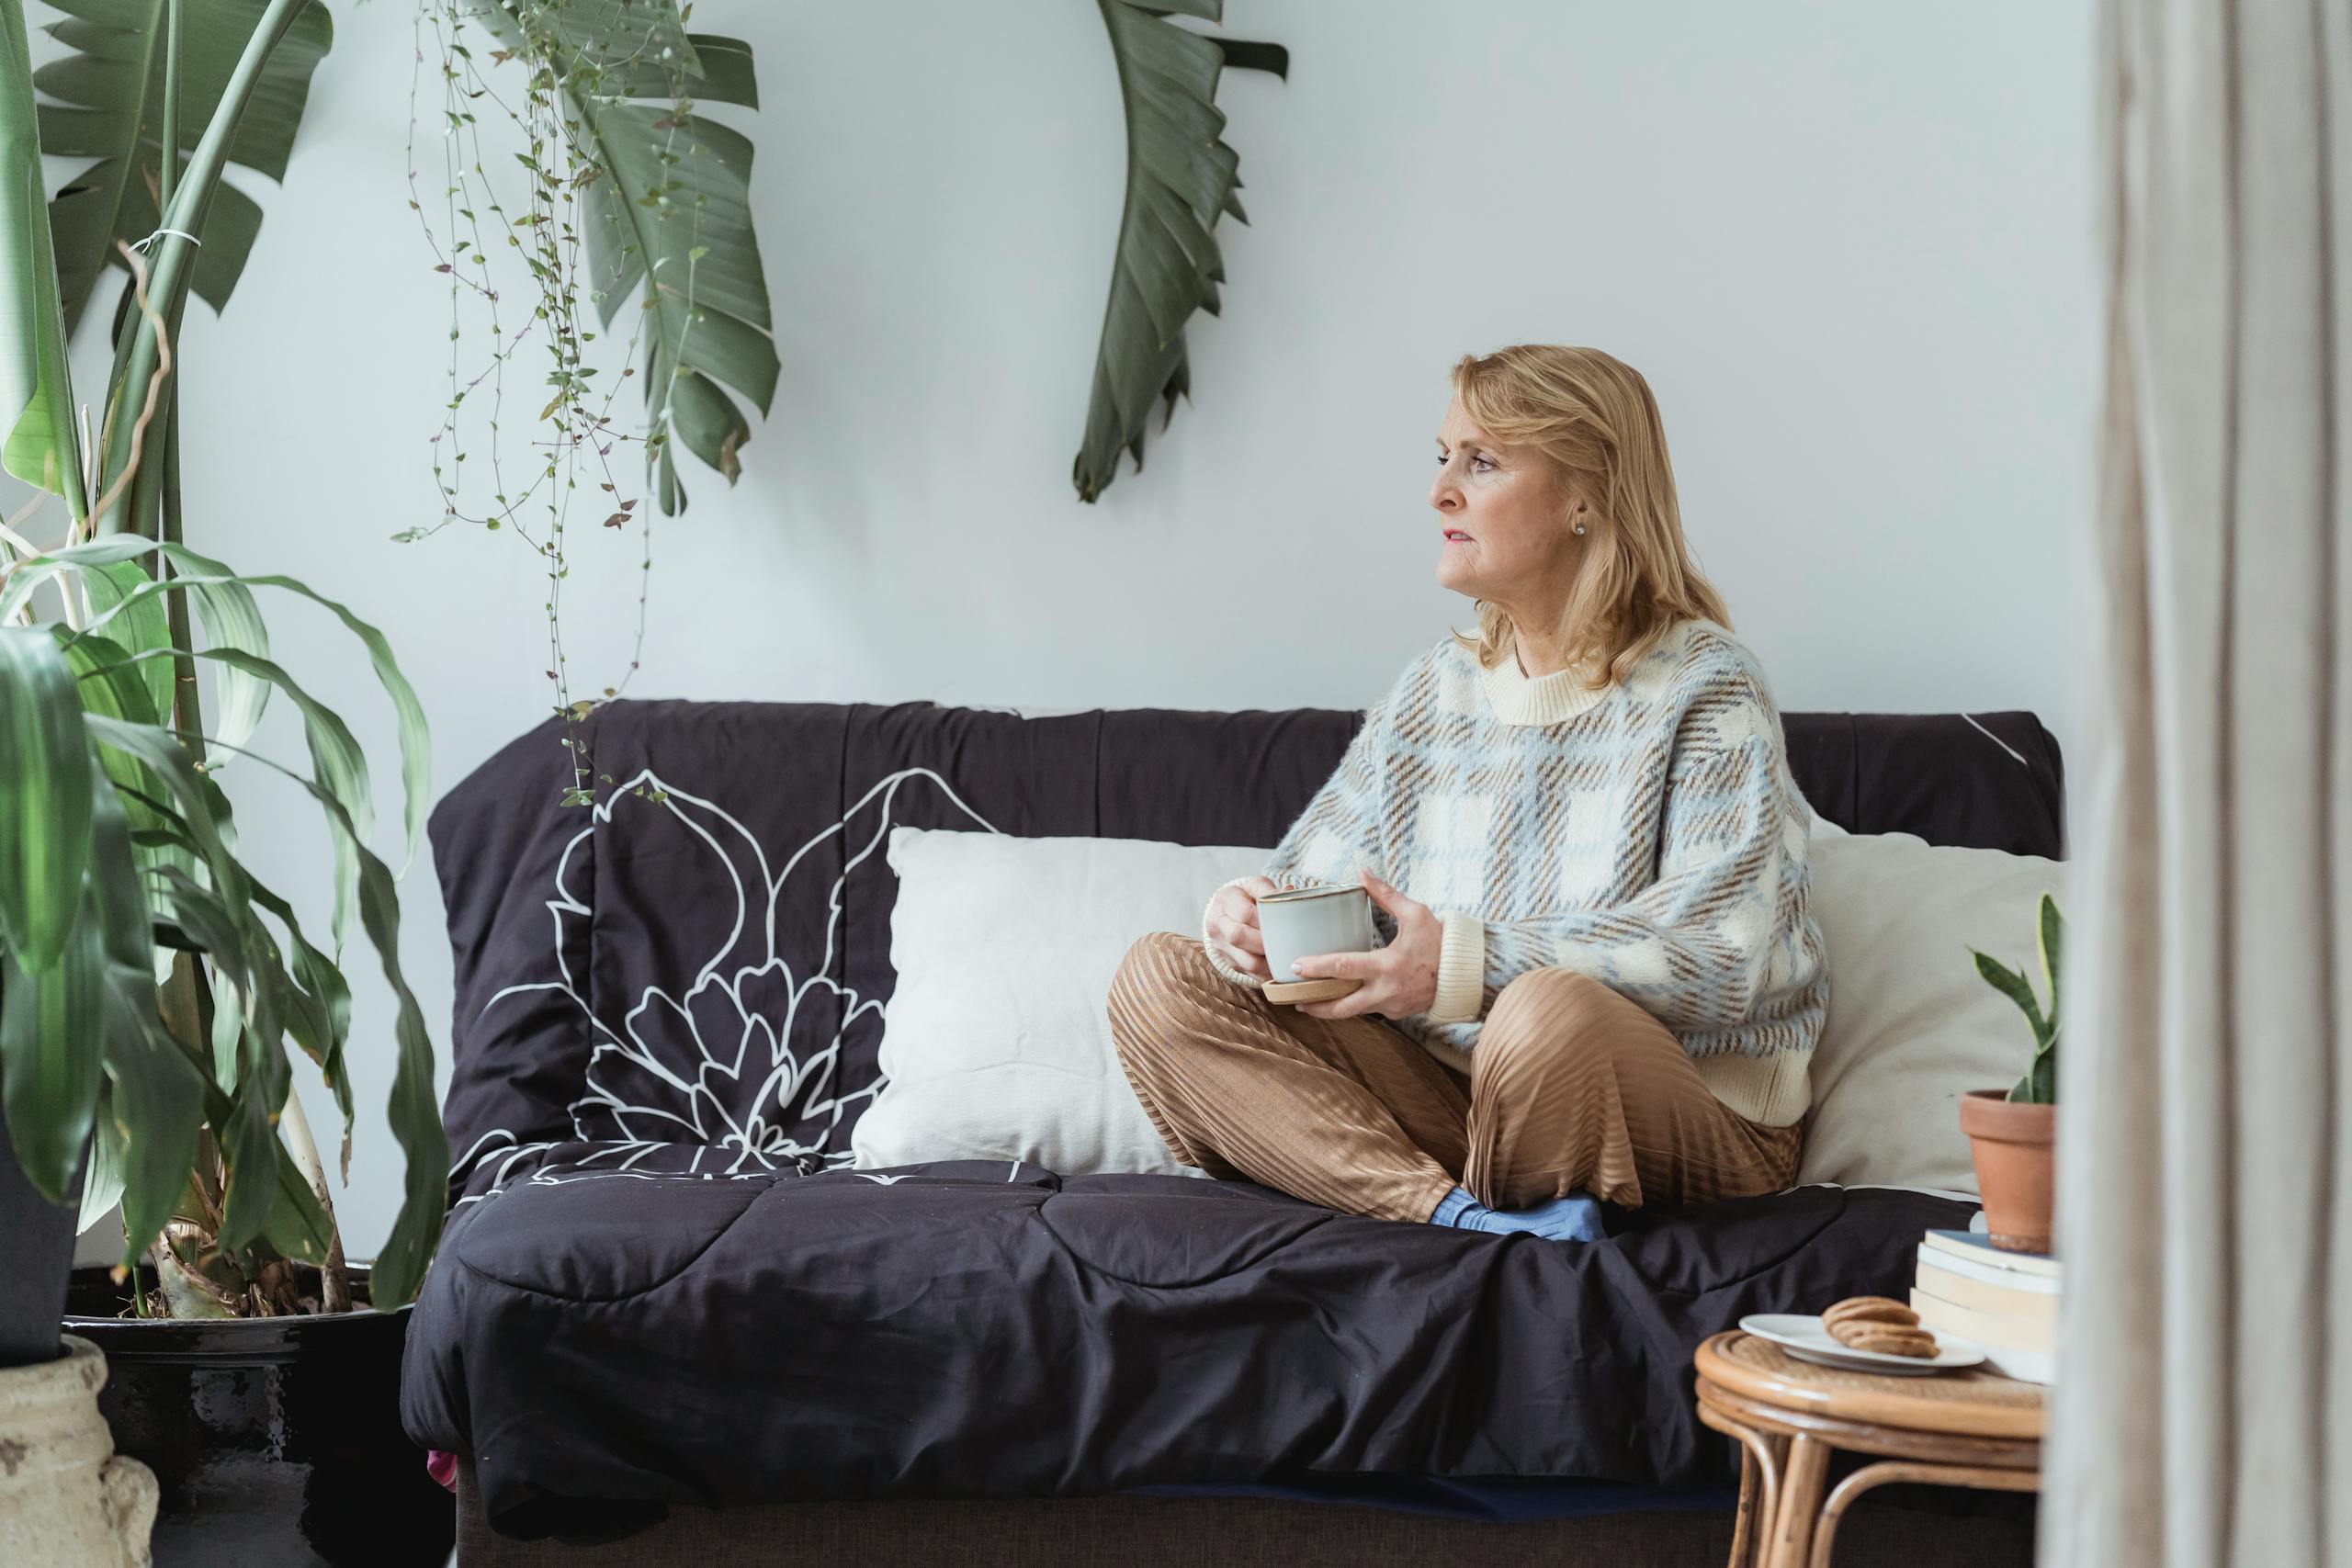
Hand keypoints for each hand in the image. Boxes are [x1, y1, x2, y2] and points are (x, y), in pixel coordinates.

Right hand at [1206, 874, 1280, 981]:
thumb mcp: (1257, 887)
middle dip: (1265, 942)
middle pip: (1239, 937)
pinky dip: (1267, 973)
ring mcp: (1220, 945)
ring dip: (1269, 962)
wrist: (1229, 911)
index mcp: (1225, 898)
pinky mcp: (1229, 962)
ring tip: (1285, 957)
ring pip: (1247, 962)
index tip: (1280, 923)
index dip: (1265, 921)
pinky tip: (1278, 967)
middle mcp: (1217, 922)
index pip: (1245, 913)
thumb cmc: (1248, 897)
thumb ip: (1271, 892)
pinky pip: (1251, 973)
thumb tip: (1289, 893)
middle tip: (1283, 941)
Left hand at [1288, 868, 1440, 1021]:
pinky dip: (1353, 1005)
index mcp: (1387, 965)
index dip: (1317, 968)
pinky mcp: (1397, 1013)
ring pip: (1353, 1012)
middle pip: (1341, 1006)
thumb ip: (1385, 894)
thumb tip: (1363, 871)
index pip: (1343, 968)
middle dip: (1315, 1003)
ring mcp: (1392, 1006)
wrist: (1466, 973)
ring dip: (1330, 1009)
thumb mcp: (1415, 913)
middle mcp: (1386, 991)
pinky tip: (1341, 998)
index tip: (1296, 965)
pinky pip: (1370, 1010)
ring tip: (1308, 1002)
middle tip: (1293, 997)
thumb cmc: (1441, 942)